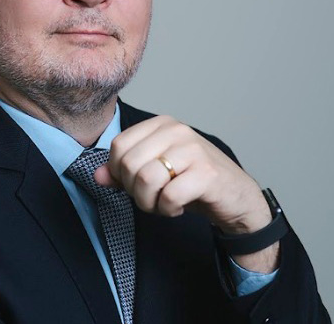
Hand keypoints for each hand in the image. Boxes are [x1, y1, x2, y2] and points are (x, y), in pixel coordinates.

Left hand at [94, 115, 278, 271]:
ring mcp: (193, 149)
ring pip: (146, 179)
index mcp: (161, 124)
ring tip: (163, 203)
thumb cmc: (191, 182)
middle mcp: (176, 130)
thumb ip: (123, 172)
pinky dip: (168, 210)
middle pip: (130, 163)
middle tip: (151, 198)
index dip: (119, 172)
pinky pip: (169, 196)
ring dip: (149, 202)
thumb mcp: (154, 173)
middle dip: (134, 191)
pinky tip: (178, 207)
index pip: (119, 145)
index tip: (134, 184)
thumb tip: (98, 176)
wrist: (236, 197)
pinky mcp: (207, 173)